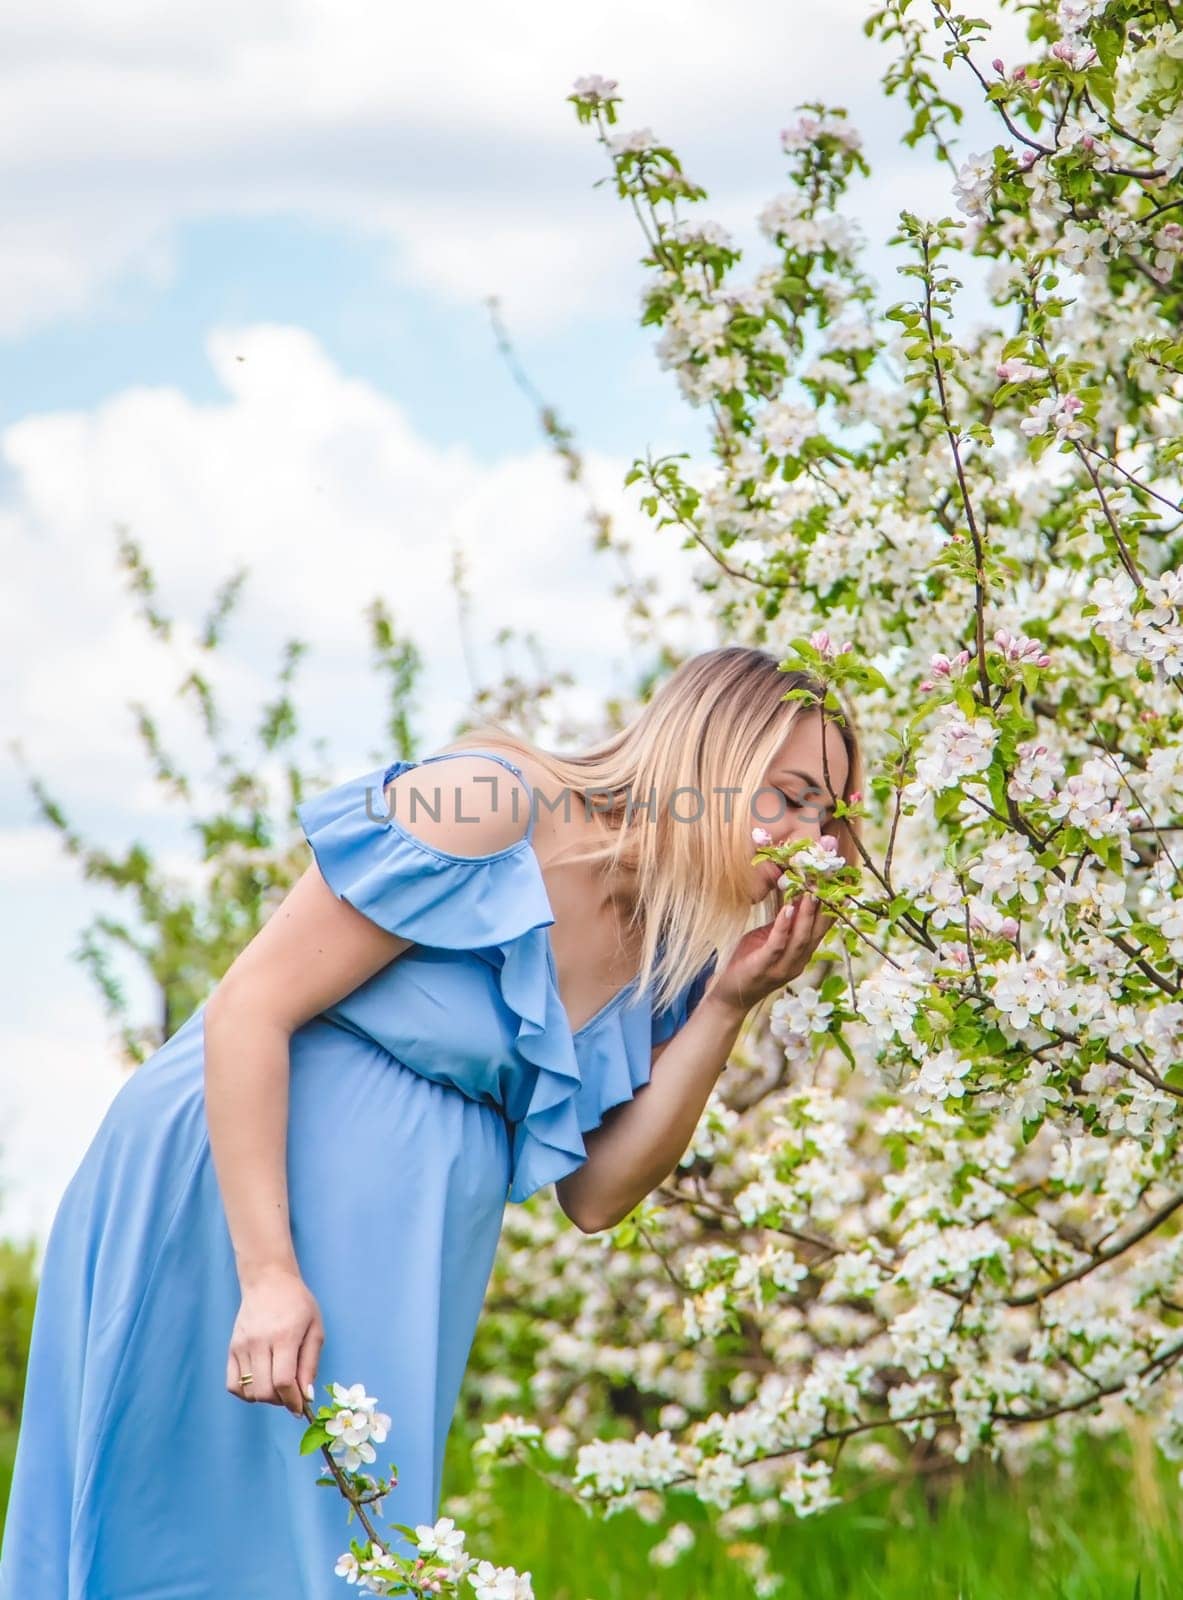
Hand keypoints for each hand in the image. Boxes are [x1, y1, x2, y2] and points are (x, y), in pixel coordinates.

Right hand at [226, 1264, 323, 1415]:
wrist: (268, 1281)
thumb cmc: (297, 1304)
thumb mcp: (315, 1329)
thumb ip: (310, 1364)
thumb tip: (306, 1396)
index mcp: (284, 1337)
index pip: (283, 1382)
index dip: (293, 1401)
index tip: (301, 1408)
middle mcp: (260, 1342)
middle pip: (264, 1391)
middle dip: (280, 1401)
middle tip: (291, 1395)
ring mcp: (242, 1346)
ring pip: (249, 1391)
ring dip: (265, 1398)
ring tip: (277, 1386)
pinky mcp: (231, 1348)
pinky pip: (232, 1385)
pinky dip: (246, 1393)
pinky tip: (259, 1383)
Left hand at [709, 893, 833, 1015]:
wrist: (730, 996)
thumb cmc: (749, 962)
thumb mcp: (769, 939)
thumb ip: (784, 924)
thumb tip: (794, 894)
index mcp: (801, 954)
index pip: (822, 929)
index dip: (833, 909)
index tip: (841, 887)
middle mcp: (797, 962)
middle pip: (816, 933)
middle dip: (824, 908)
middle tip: (829, 883)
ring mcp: (782, 967)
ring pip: (801, 939)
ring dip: (807, 915)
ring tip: (811, 892)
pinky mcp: (763, 967)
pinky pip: (777, 945)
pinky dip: (783, 926)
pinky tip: (787, 909)